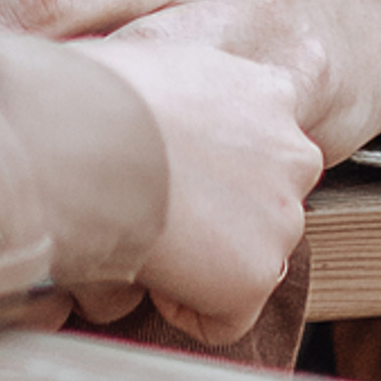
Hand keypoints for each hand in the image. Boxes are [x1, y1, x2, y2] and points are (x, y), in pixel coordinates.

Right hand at [65, 39, 321, 342]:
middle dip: (217, 217)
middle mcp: (294, 153)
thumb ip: (191, 89)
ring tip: (146, 230)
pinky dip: (185, 306)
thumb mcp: (162, 63)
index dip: (211, 167)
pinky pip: (225, 317)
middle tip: (156, 205)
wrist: (86, 140)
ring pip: (246, 259)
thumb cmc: (98, 95)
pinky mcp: (259, 274)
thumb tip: (163, 109)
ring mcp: (284, 218)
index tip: (169, 168)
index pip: (263, 147)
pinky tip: (149, 264)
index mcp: (270, 93)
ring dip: (201, 260)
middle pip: (263, 205)